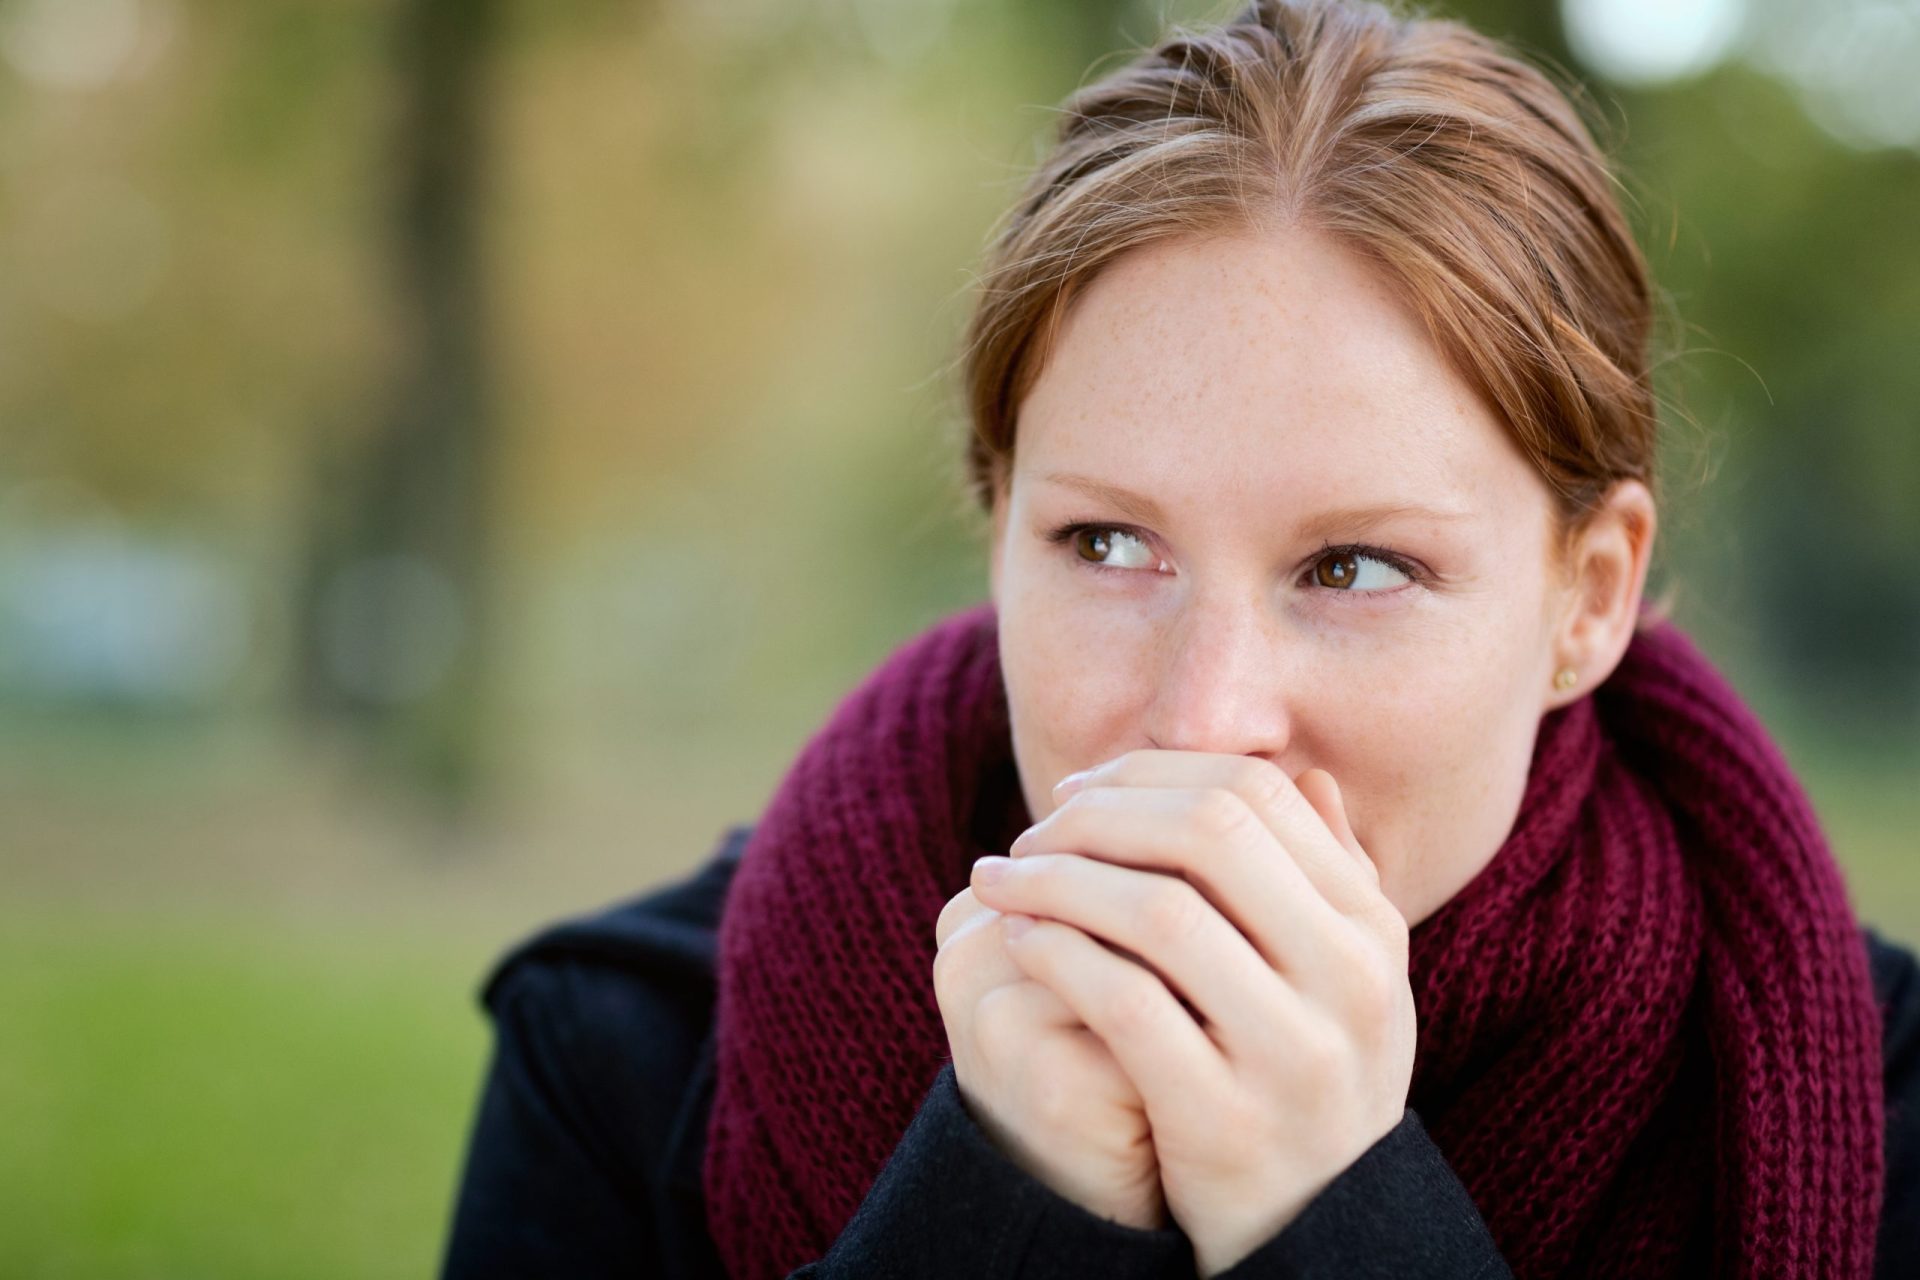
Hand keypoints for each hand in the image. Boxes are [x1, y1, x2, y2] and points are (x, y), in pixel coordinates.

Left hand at [968, 751, 1415, 1277]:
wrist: (1314, 1234)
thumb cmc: (1308, 1080)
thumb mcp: (1346, 980)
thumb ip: (1327, 879)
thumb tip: (1305, 775)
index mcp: (1371, 925)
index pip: (1255, 792)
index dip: (1152, 775)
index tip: (1079, 790)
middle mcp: (1349, 979)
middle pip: (1209, 832)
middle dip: (1100, 816)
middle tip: (1033, 831)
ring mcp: (1293, 1051)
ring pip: (1160, 910)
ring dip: (1059, 879)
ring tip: (1000, 880)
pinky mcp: (1226, 1117)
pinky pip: (1125, 1003)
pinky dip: (1060, 955)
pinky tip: (1019, 942)